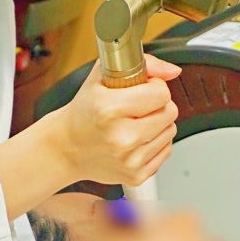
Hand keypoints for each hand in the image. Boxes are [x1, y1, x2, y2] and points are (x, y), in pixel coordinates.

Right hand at [52, 53, 180, 185]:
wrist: (66, 148)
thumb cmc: (84, 111)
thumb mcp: (102, 76)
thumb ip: (144, 64)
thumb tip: (173, 71)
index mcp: (109, 109)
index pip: (161, 93)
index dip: (154, 86)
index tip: (142, 89)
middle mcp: (120, 137)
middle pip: (170, 112)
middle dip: (157, 105)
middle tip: (136, 107)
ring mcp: (129, 160)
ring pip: (170, 131)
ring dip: (157, 124)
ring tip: (133, 124)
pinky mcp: (136, 176)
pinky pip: (166, 150)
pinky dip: (154, 143)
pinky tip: (135, 140)